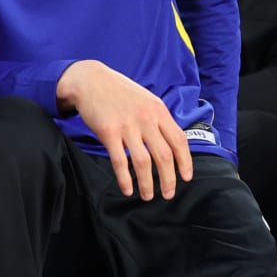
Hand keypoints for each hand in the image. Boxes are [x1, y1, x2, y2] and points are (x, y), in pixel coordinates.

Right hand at [57, 60, 193, 200]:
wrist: (90, 80)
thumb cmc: (118, 92)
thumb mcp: (145, 100)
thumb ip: (157, 119)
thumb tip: (170, 142)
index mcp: (158, 110)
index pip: (179, 140)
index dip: (185, 162)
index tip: (186, 178)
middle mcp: (146, 118)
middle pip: (164, 155)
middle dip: (168, 179)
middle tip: (168, 194)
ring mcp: (127, 125)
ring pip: (143, 162)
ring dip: (147, 184)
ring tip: (147, 196)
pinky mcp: (108, 132)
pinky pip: (120, 161)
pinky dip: (125, 178)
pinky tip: (127, 189)